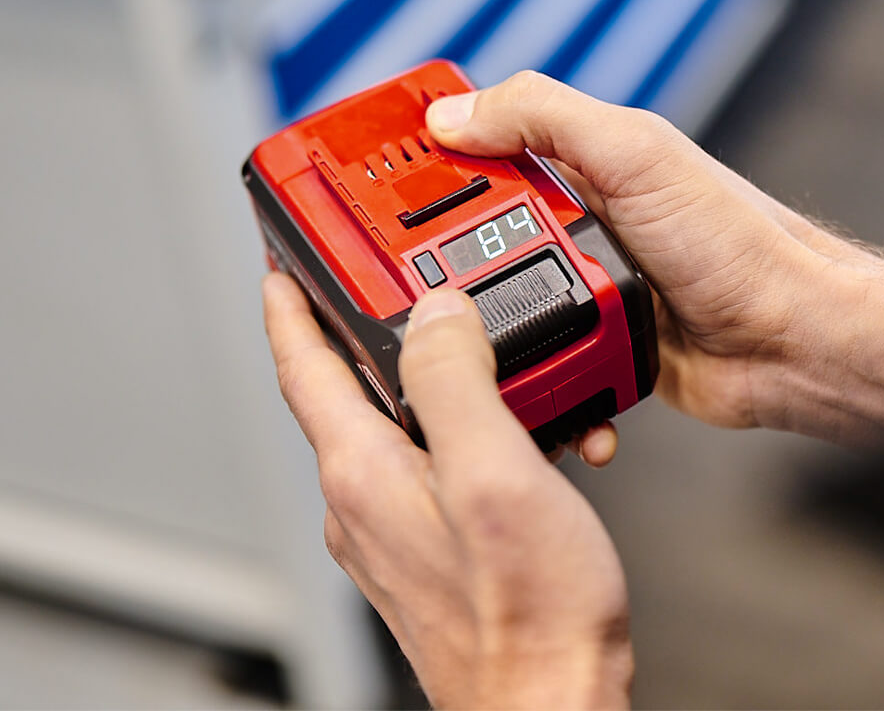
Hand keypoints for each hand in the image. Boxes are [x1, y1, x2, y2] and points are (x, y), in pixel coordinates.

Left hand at [263, 273, 632, 708]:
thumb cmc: (526, 613)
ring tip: (497, 364)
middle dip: (377, 334)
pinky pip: (438, 468)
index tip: (280, 269)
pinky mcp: (432, 550)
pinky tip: (528, 441)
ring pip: (405, 428)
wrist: (551, 702)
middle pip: (353, 391)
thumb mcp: (492, 472)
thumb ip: (455, 379)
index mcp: (363, 470)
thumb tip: (437, 315)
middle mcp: (365, 499)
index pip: (304, 368)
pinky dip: (475, 437)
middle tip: (400, 293)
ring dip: (446, 388)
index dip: (289, 307)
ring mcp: (396, 530)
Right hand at [426, 71, 883, 445]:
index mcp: (586, 170)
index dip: (433, 162)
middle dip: (438, 261)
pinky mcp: (598, 352)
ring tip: (453, 345)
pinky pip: (543, 367)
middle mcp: (583, 229)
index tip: (378, 183)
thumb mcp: (637, 156)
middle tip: (397, 280)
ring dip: (482, 331)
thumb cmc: (740, 245)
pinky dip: (532, 381)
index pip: (487, 151)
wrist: (795, 344)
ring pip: (502, 309)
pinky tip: (530, 387)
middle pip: (478, 237)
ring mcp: (589, 294)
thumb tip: (457, 114)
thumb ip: (546, 120)